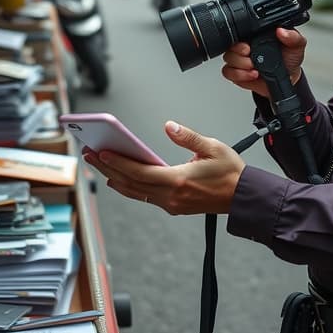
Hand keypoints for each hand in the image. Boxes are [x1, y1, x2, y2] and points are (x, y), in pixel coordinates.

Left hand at [83, 121, 243, 215]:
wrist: (244, 197)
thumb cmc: (230, 173)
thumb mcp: (212, 147)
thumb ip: (187, 137)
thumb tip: (168, 126)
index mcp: (178, 181)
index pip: (138, 172)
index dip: (117, 162)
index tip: (100, 152)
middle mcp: (171, 196)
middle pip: (130, 183)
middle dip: (107, 168)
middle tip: (89, 155)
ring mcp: (171, 204)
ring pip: (135, 192)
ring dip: (115, 178)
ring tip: (99, 164)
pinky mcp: (174, 206)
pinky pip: (144, 196)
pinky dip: (129, 186)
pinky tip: (120, 178)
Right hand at [221, 27, 306, 98]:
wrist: (289, 79)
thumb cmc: (290, 59)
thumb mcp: (296, 45)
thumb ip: (292, 37)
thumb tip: (282, 31)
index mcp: (256, 35)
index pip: (240, 31)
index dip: (240, 38)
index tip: (248, 45)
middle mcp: (246, 46)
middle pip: (230, 46)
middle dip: (239, 54)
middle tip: (250, 57)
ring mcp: (240, 59)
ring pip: (228, 59)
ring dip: (240, 65)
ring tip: (255, 69)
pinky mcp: (238, 73)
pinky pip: (228, 72)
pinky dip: (238, 75)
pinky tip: (251, 75)